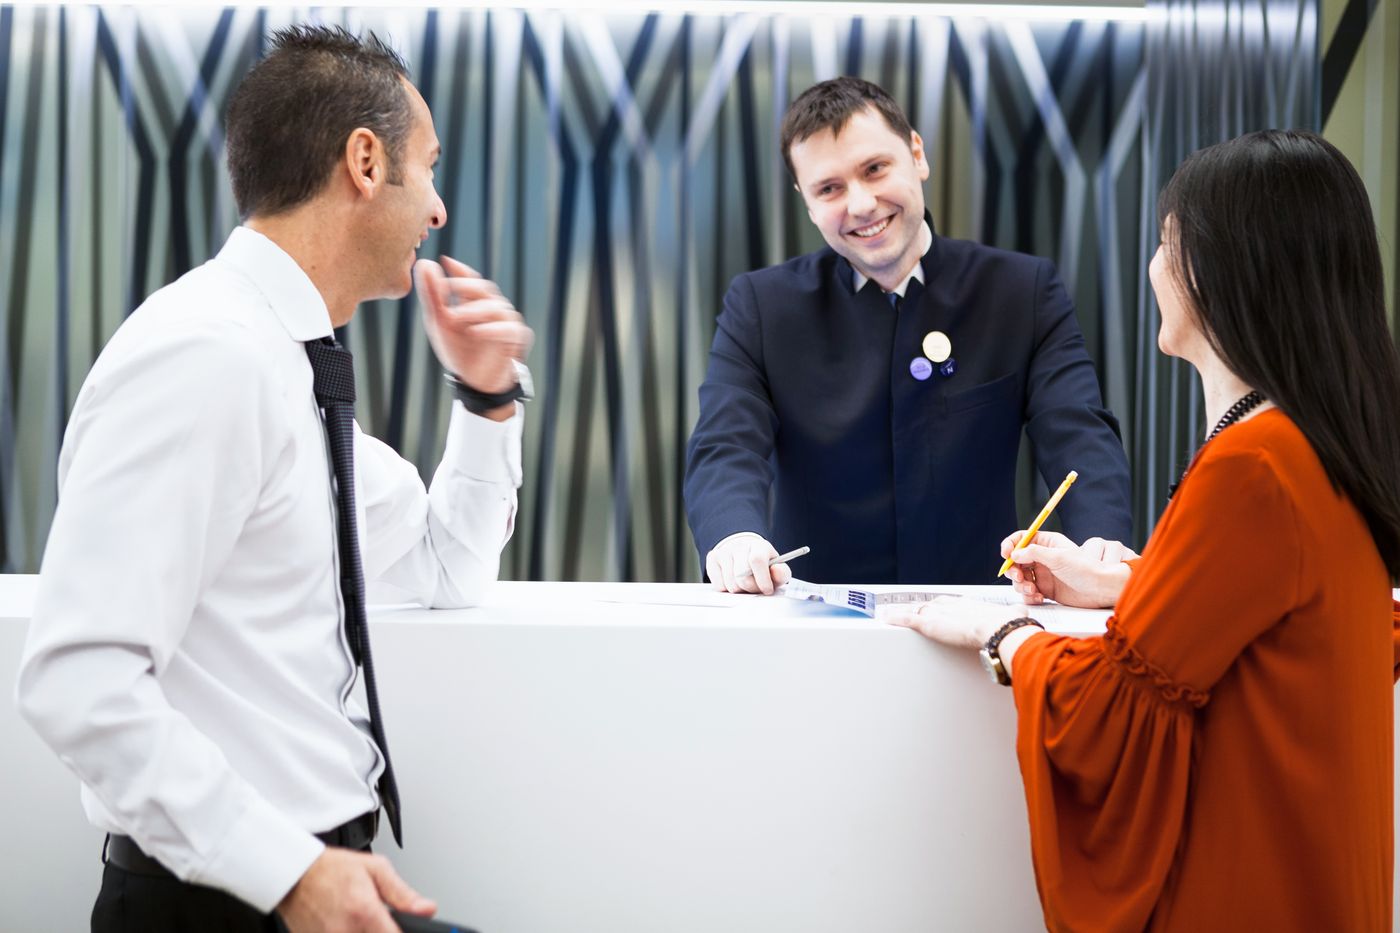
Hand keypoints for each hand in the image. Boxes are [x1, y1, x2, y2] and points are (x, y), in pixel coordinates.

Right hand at [278, 847, 436, 932]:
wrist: (295, 874)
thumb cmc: (332, 869)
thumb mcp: (375, 869)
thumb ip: (403, 893)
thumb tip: (427, 909)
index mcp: (365, 912)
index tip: (403, 928)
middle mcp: (345, 931)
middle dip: (384, 932)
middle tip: (382, 923)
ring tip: (364, 922)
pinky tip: (349, 925)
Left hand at [414, 256, 533, 408]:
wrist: (476, 382)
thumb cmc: (459, 350)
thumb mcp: (439, 322)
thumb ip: (432, 294)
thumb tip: (423, 262)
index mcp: (475, 302)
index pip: (471, 280)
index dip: (460, 271)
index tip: (445, 262)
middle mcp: (494, 307)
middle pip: (484, 289)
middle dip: (466, 287)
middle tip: (446, 287)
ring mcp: (508, 321)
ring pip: (496, 308)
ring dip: (474, 310)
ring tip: (455, 317)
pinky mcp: (518, 338)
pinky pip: (509, 329)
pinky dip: (492, 329)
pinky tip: (476, 332)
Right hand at [705, 534, 792, 594]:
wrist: (743, 549)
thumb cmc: (762, 563)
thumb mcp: (775, 568)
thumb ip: (781, 573)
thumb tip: (777, 571)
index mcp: (758, 546)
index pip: (757, 560)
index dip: (762, 579)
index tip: (767, 590)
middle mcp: (739, 546)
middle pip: (742, 577)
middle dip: (751, 588)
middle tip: (755, 587)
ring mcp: (724, 552)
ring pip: (730, 584)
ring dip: (739, 590)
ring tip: (744, 584)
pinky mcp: (712, 559)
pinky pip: (719, 585)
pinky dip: (727, 589)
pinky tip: (732, 581)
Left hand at [882, 595, 1024, 647]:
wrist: (1001, 629)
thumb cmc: (1009, 625)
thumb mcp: (1012, 616)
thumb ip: (1014, 616)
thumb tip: (1022, 615)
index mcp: (968, 604)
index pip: (949, 602)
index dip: (941, 606)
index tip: (936, 607)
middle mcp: (952, 605)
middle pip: (931, 605)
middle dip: (921, 608)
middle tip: (909, 610)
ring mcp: (940, 614)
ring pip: (917, 611)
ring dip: (903, 613)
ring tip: (891, 614)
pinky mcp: (930, 624)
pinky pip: (908, 620)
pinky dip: (896, 619)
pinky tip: (886, 618)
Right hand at [1000, 530, 1136, 608]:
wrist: (1100, 590)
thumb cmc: (1086, 569)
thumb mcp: (1058, 557)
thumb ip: (1034, 553)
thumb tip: (1016, 553)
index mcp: (1047, 544)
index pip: (1022, 539)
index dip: (1011, 545)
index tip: (1006, 554)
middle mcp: (1043, 558)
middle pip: (1016, 561)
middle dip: (1014, 570)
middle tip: (1019, 577)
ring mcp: (1043, 574)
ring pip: (1020, 579)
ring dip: (1021, 586)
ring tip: (1032, 590)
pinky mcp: (1046, 590)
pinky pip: (1029, 593)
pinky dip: (1029, 596)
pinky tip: (1039, 598)